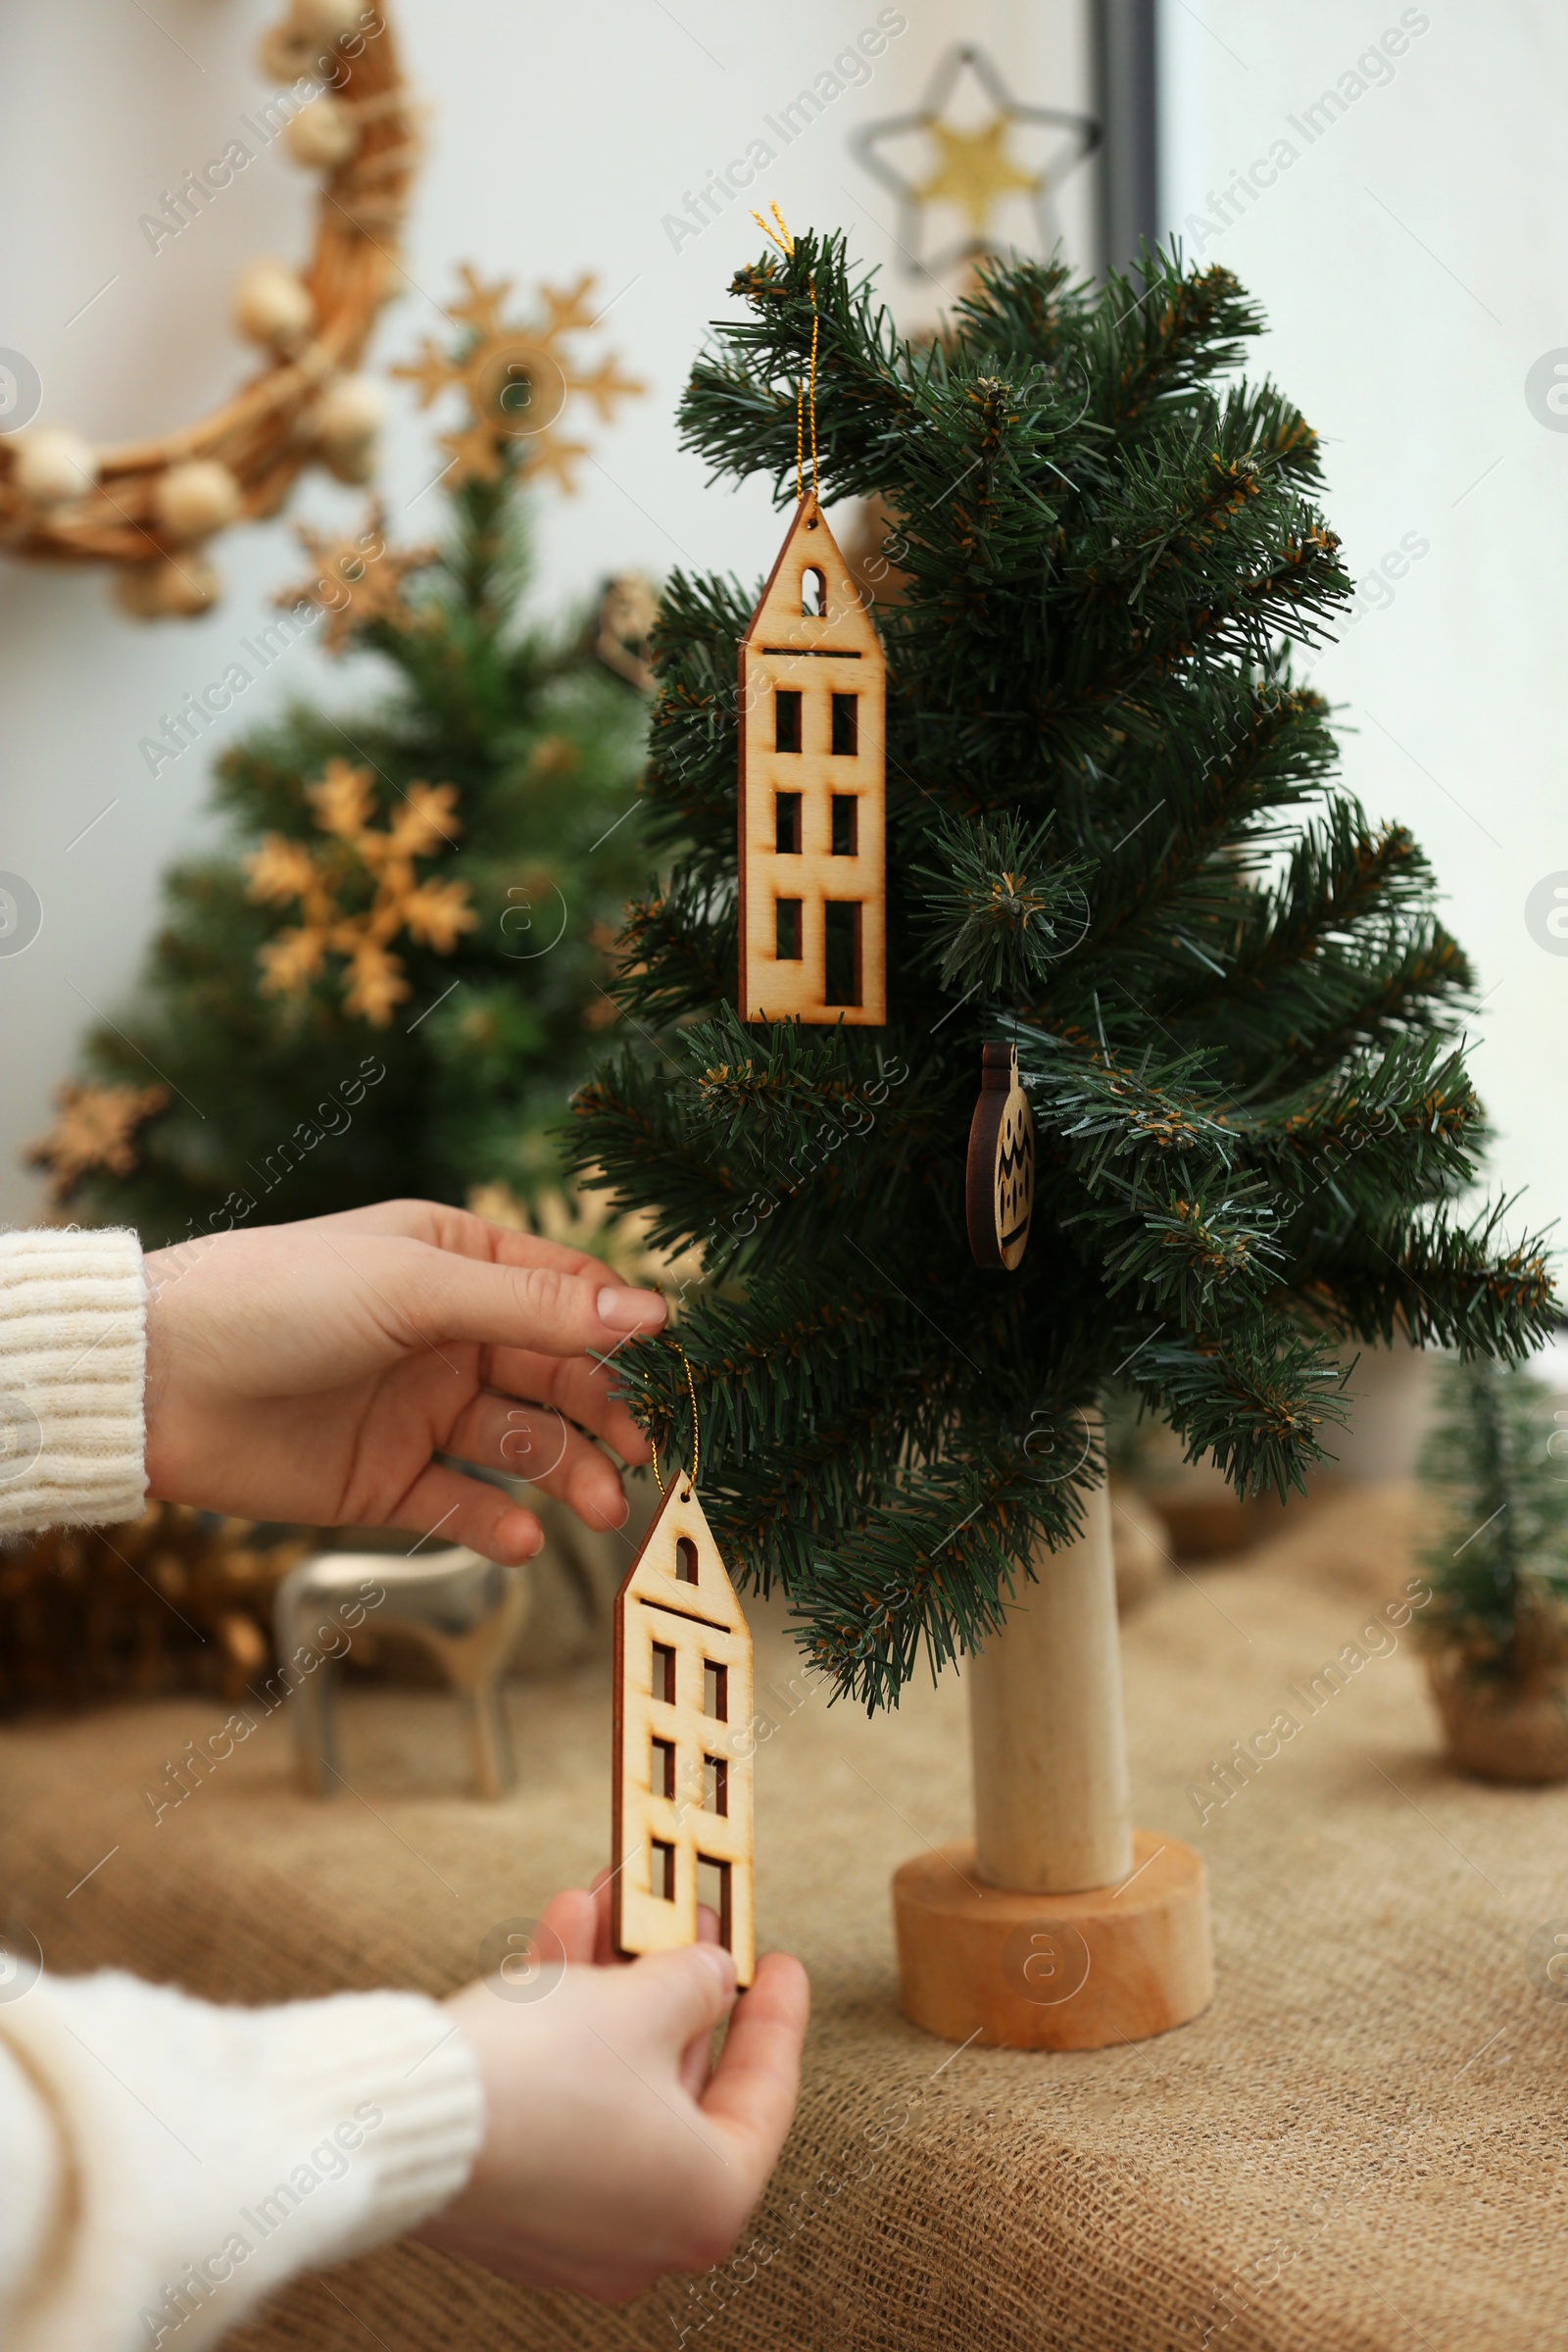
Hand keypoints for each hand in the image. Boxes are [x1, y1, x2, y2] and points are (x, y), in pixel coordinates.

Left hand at [142, 1201, 667, 1559]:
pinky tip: (521, 1540)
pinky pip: (459, 1503)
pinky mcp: (381, 1480)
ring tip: (599, 1508)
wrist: (156, 1380)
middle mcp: (445, 1333)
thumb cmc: (279, 1297)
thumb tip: (650, 1314)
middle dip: (602, 1416)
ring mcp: (415, 1409)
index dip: (619, 1330)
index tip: (670, 1368)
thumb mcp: (415, 1287)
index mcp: (455, 1261)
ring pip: (518, 1443)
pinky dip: (496, 1523)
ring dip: (563, 1474)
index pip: (565, 1293)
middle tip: (641, 1460)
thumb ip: (533, 1308)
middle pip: (554, 1375)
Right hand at [419, 1881, 809, 2300]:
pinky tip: (560, 1932)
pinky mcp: (513, 2195)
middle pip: (680, 2083)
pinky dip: (566, 2022)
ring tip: (611, 1897)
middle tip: (687, 1918)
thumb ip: (694, 1982)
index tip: (780, 1962)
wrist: (408, 2119)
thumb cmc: (546, 2073)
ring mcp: (574, 2221)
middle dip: (676, 1984)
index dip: (777, 2016)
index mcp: (707, 2203)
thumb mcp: (644, 2001)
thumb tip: (708, 1977)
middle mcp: (647, 2233)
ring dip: (613, 1983)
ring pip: (615, 2080)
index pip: (764, 2097)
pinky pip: (564, 2098)